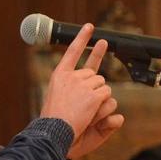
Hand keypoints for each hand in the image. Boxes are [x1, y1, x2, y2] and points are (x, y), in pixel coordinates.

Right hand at [39, 24, 123, 156]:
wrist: (53, 132)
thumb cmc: (55, 121)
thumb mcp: (58, 98)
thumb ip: (73, 87)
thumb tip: (93, 80)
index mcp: (59, 75)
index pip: (73, 52)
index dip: (82, 38)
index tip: (90, 27)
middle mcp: (71, 76)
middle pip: (95, 75)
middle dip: (94, 89)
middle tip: (82, 105)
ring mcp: (82, 84)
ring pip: (103, 85)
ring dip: (99, 99)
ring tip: (84, 111)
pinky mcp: (93, 94)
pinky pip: (107, 95)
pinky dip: (103, 105)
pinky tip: (90, 113)